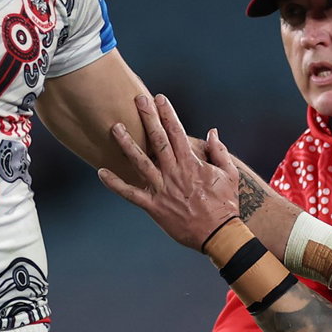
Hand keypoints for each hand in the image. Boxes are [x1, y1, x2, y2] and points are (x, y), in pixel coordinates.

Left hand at [99, 94, 239, 249]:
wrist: (218, 234)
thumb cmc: (225, 204)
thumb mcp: (229, 174)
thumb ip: (219, 151)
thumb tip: (212, 132)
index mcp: (191, 163)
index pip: (176, 132)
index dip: (167, 113)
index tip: (159, 98)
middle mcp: (174, 172)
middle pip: (157, 139)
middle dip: (148, 117)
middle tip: (137, 99)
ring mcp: (162, 188)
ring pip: (140, 162)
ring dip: (127, 144)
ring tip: (115, 127)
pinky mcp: (153, 206)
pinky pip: (130, 193)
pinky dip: (115, 184)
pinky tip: (101, 172)